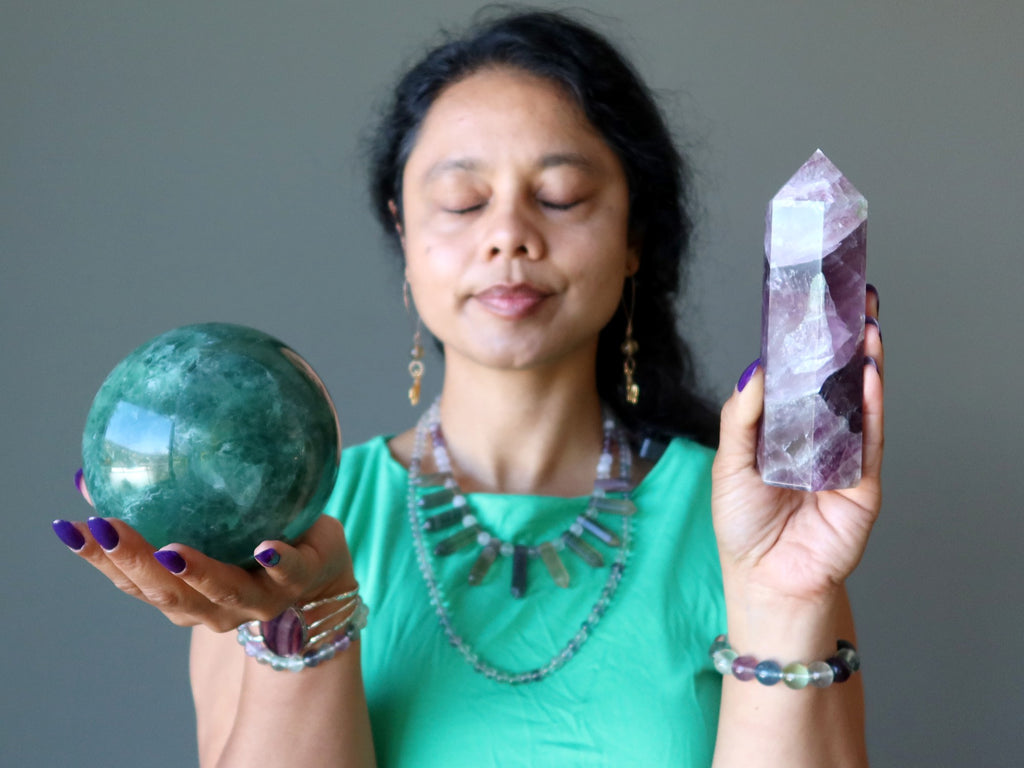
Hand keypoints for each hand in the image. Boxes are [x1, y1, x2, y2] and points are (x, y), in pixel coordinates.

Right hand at [52, 478, 355, 633]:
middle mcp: (213, 607)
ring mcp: (256, 600)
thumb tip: (93, 467)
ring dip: (195, 572)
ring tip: (170, 549)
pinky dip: (276, 561)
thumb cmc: (249, 539)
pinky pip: (287, 571)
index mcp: (183, 593)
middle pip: (167, 593)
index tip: (68, 527)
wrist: (320, 571)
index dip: (99, 558)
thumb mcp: (204, 520)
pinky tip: (265, 545)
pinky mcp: (298, 580)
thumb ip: (159, 500)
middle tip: (104, 530)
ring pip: (221, 591)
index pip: (132, 581)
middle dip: (133, 565)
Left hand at [711, 288, 883, 605]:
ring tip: (865, 327)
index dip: (806, 347)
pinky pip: (869, 438)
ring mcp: (842, 458)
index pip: (798, 381)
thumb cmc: (743, 526)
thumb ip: (741, 418)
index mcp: (782, 432)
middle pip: (835, 384)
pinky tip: (869, 375)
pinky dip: (870, 406)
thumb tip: (755, 369)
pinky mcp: (862, 482)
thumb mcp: (728, 463)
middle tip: (850, 301)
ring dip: (864, 365)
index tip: (811, 308)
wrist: (764, 581)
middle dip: (843, 344)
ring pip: (857, 404)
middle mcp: (816, 439)